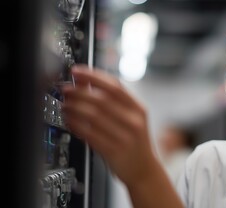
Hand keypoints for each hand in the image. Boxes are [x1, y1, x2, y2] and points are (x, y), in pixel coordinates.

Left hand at [61, 64, 155, 185]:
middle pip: (102, 100)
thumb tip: (86, 83)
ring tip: (65, 105)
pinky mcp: (114, 151)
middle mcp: (133, 121)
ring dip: (75, 108)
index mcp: (139, 109)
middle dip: (79, 92)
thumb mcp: (133, 118)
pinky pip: (90, 134)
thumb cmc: (135, 142)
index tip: (77, 72)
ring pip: (94, 116)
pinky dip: (77, 125)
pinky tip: (69, 121)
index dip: (93, 77)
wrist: (144, 169)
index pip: (115, 86)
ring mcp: (124, 136)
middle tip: (66, 89)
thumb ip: (114, 101)